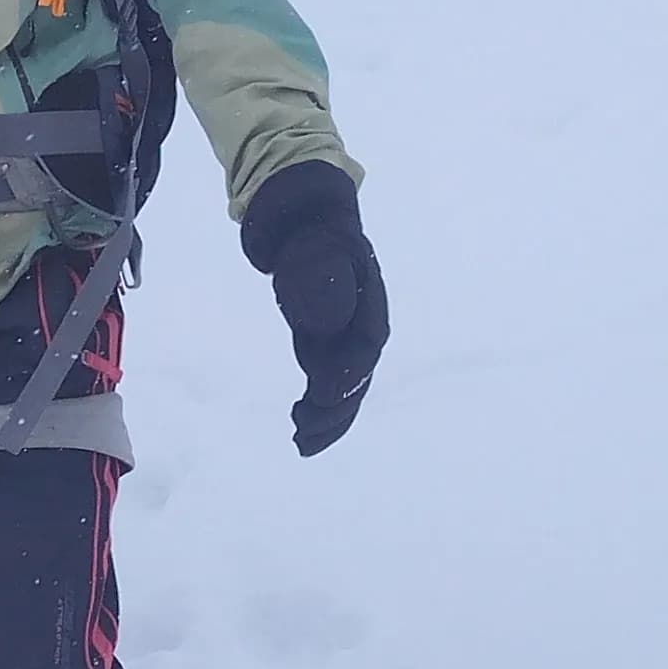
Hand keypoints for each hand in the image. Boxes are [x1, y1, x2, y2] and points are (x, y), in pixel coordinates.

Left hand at [241, 161, 389, 456]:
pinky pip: (327, 385)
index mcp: (369, 304)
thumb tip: (329, 323)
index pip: (365, 347)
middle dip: (335, 411)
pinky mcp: (328, 348)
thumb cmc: (314, 238)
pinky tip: (297, 422)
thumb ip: (320, 283)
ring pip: (344, 390)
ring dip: (327, 419)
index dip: (347, 374)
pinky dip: (316, 406)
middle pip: (358, 378)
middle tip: (303, 433)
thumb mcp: (314, 253)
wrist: (308, 227)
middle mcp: (363, 328)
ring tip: (299, 441)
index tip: (320, 394)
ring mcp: (346, 341)